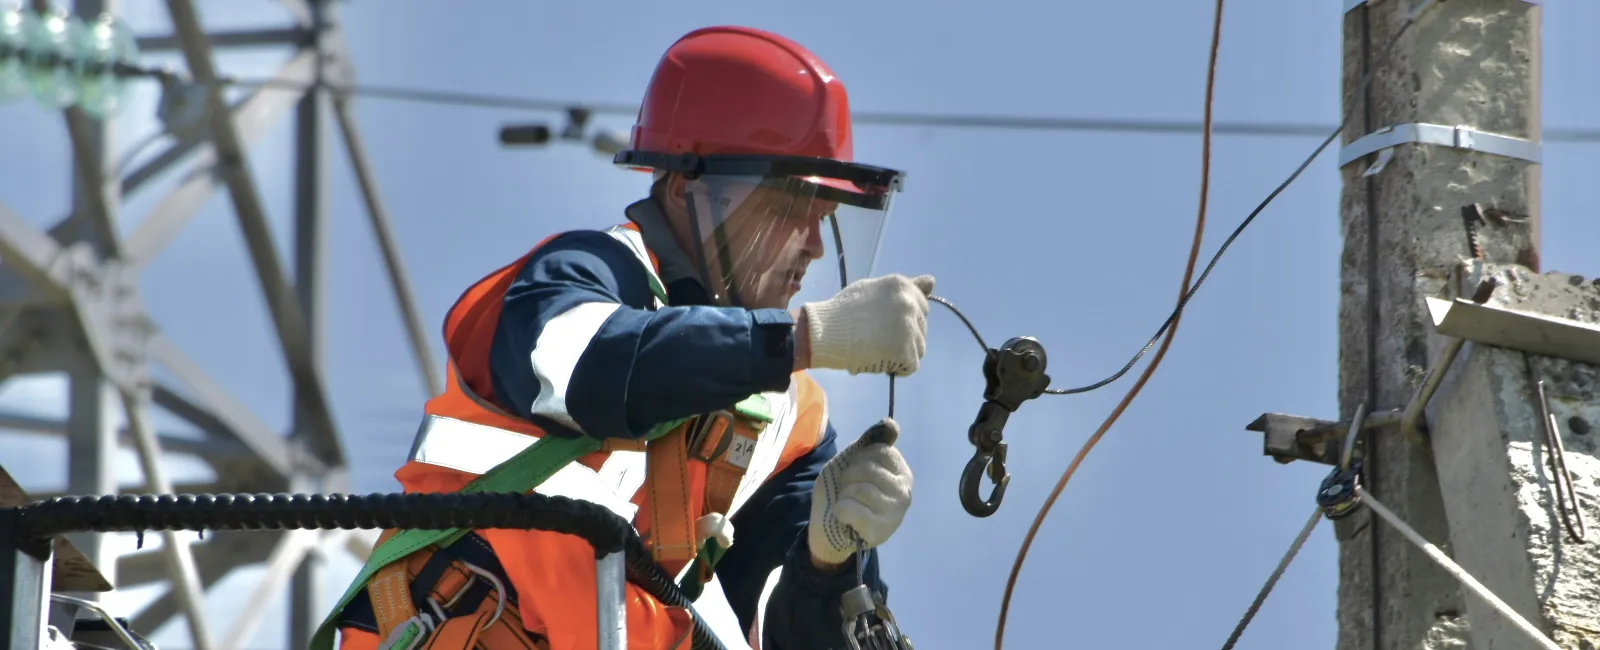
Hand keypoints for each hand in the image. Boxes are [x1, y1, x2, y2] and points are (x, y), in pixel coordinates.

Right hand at [798, 274, 933, 375]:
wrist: (825, 331)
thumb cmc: (844, 310)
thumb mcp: (875, 288)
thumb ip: (905, 287)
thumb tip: (932, 282)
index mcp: (903, 286)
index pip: (922, 306)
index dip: (904, 318)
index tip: (886, 323)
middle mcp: (910, 304)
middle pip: (921, 327)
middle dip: (905, 335)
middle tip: (879, 338)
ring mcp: (910, 328)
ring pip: (919, 347)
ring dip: (903, 352)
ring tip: (879, 349)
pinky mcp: (906, 351)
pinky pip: (911, 365)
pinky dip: (898, 367)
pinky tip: (880, 360)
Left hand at [808, 418, 912, 566]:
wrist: (829, 528)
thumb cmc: (845, 490)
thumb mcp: (853, 460)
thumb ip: (871, 441)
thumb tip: (891, 424)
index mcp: (901, 472)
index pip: (880, 450)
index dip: (859, 458)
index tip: (855, 471)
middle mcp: (904, 492)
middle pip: (869, 469)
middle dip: (849, 478)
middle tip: (848, 491)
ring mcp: (895, 513)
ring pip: (860, 490)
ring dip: (844, 495)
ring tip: (847, 504)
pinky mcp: (880, 531)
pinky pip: (851, 509)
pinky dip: (840, 510)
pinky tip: (844, 516)